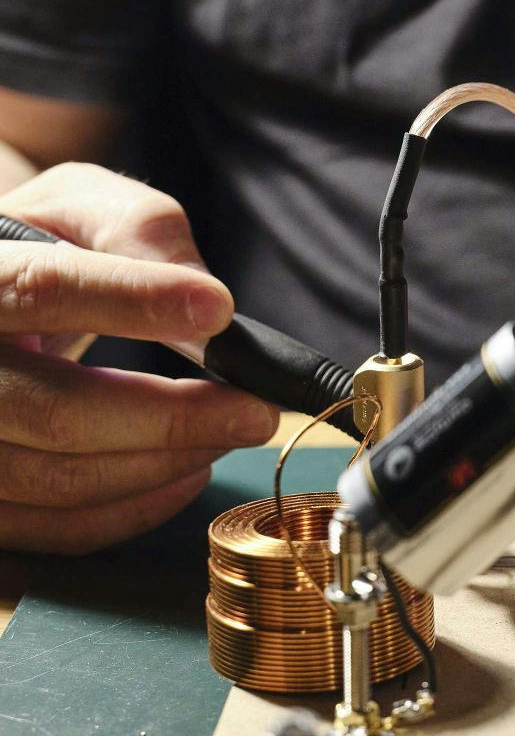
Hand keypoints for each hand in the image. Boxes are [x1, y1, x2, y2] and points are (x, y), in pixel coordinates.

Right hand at [0, 164, 278, 553]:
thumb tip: (207, 301)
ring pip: (58, 480)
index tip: (219, 313)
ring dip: (165, 464)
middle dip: (174, 418)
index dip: (131, 301)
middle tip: (257, 411)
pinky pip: (55, 529)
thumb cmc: (41, 247)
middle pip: (55, 412)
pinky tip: (187, 470)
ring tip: (231, 432)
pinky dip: (135, 508)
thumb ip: (141, 231)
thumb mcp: (82, 207)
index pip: (36, 287)